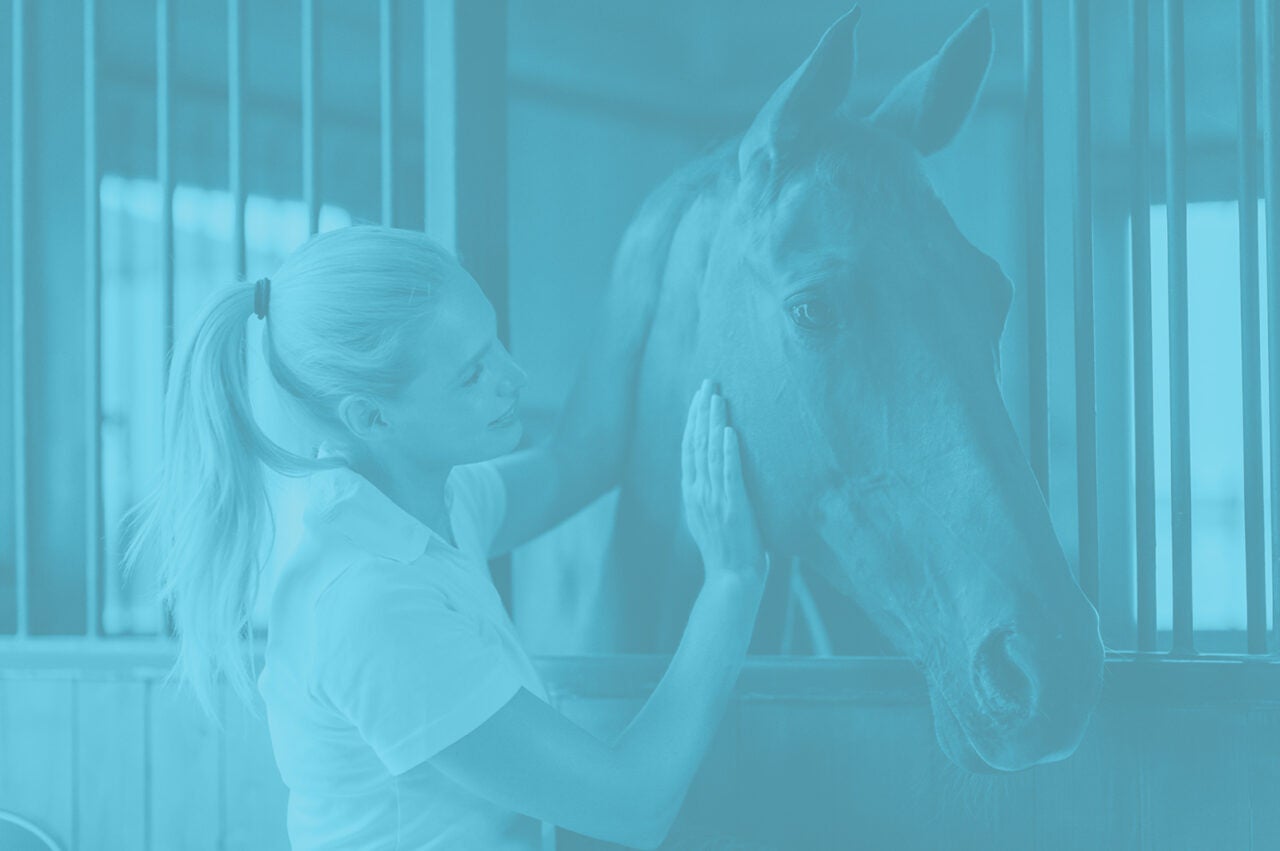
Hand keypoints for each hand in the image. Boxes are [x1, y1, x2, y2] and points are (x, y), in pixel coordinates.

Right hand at [681, 379, 768, 586]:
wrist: (731, 579)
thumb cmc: (727, 550)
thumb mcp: (709, 517)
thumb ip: (708, 493)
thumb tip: (713, 473)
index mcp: (692, 492)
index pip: (689, 447)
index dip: (693, 419)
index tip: (699, 395)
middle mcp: (698, 492)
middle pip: (696, 442)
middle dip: (701, 410)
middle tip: (708, 381)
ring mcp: (714, 499)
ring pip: (709, 453)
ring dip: (713, 422)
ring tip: (717, 396)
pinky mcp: (733, 507)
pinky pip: (728, 474)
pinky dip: (727, 451)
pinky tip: (729, 431)